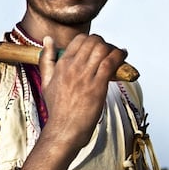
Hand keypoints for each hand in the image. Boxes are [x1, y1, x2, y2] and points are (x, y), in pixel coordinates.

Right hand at [17, 33, 125, 169]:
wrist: (64, 130)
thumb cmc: (57, 109)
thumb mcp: (46, 81)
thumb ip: (47, 59)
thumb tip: (47, 40)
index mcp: (61, 65)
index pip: (79, 39)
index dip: (91, 40)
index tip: (96, 48)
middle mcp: (73, 67)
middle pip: (93, 41)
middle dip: (104, 43)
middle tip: (109, 51)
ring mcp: (85, 76)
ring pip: (103, 49)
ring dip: (113, 48)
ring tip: (118, 54)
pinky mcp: (97, 86)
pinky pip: (111, 62)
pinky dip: (120, 56)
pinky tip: (123, 56)